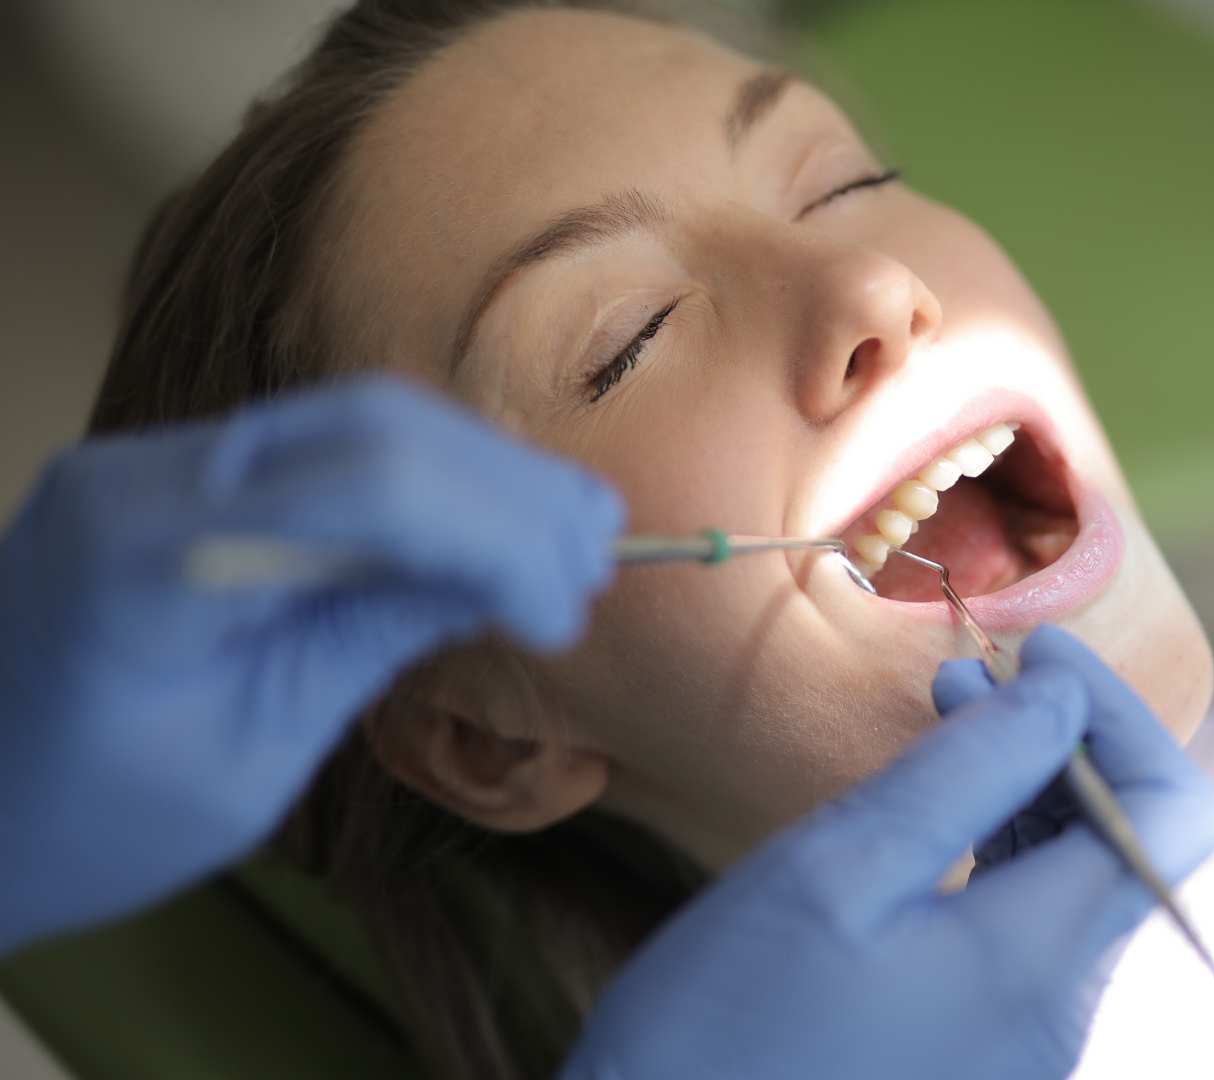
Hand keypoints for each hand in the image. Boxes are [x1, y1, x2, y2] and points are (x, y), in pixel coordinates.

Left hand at [0, 377, 622, 953]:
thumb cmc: (85, 818)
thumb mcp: (247, 758)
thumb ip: (365, 642)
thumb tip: (500, 581)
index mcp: (146, 547)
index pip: (363, 488)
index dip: (490, 535)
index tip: (564, 612)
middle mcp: (148, 469)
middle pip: (370, 426)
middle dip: (503, 489)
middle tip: (600, 553)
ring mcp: (159, 460)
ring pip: (357, 419)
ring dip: (479, 472)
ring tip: (577, 530)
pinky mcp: (182, 476)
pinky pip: (323, 448)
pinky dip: (424, 480)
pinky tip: (494, 520)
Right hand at [563, 626, 1213, 1079]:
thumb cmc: (724, 1025)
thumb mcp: (838, 867)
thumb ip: (965, 773)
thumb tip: (1061, 697)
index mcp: (1039, 960)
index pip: (1170, 812)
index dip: (1119, 714)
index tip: (1037, 652)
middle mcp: (1060, 1014)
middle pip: (1129, 847)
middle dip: (1065, 742)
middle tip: (970, 676)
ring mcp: (1026, 1048)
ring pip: (1076, 889)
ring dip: (1028, 793)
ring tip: (945, 723)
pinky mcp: (983, 1062)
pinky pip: (1028, 938)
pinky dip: (999, 856)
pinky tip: (930, 822)